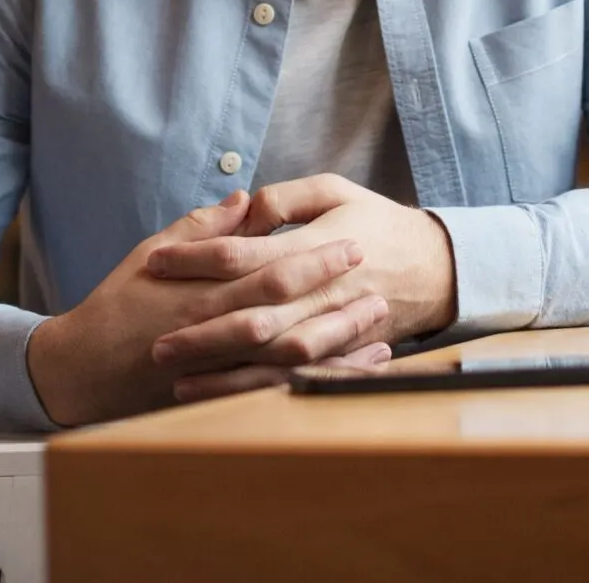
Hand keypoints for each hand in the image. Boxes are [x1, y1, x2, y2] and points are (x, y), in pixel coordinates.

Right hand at [25, 192, 392, 425]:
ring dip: (340, 339)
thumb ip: (200, 228)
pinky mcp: (222, 394)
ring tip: (380, 321)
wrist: (84, 368)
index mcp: (201, 290)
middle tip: (377, 276)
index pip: (269, 269)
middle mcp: (214, 330)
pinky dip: (321, 377)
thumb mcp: (151, 252)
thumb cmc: (118, 304)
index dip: (314, 256)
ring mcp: (220, 368)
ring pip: (292, 356)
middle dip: (338, 294)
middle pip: (290, 312)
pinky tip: (351, 367)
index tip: (351, 241)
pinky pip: (282, 387)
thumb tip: (245, 200)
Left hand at [145, 174, 458, 360]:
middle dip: (201, 332)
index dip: (197, 258)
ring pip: (272, 357)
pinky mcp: (340, 352)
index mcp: (315, 246)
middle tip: (153, 342)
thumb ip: (288, 197)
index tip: (156, 261)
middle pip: (254, 316)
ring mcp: (333, 327)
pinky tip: (222, 397)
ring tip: (177, 379)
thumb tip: (245, 205)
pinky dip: (258, 391)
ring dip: (225, 371)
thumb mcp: (336, 191)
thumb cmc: (377, 221)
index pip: (244, 255)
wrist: (435, 266)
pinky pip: (296, 377)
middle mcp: (323, 292)